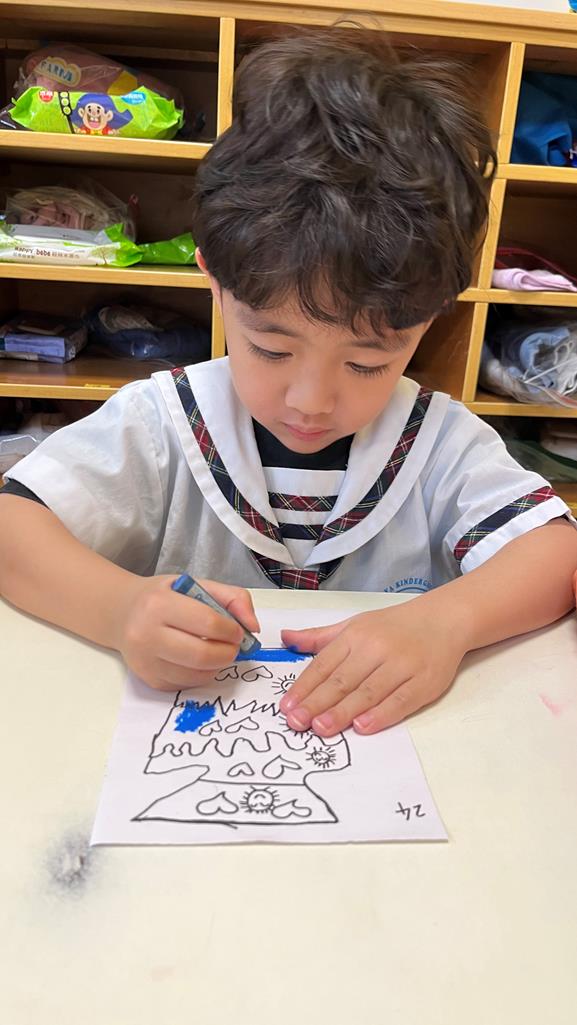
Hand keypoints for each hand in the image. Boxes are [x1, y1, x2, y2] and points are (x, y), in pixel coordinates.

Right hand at [117, 575, 258, 690]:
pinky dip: (203, 675)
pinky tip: (200, 660)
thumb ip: (233, 598)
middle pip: (202, 655)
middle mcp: (147, 634)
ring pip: (197, 674)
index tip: (237, 630)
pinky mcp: (149, 680)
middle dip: (228, 653)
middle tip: (233, 646)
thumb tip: (253, 627)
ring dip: (218, 666)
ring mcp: (145, 661)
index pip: (208, 623)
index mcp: (159, 604)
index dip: (232, 630)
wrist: (123, 613)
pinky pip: (187, 685)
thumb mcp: (196, 584)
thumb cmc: (164, 597)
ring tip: (218, 651)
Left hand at [279, 602, 465, 734]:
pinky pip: (400, 701)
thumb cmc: (394, 627)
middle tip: (296, 722)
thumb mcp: (354, 625)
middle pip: (342, 681)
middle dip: (317, 703)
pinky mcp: (424, 682)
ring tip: (321, 728)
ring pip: (368, 692)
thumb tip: (286, 637)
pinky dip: (381, 714)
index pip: (324, 664)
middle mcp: (376, 649)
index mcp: (356, 636)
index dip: (304, 687)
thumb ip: (320, 637)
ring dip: (343, 712)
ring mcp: (401, 665)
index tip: (287, 706)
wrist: (443, 619)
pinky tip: (363, 727)